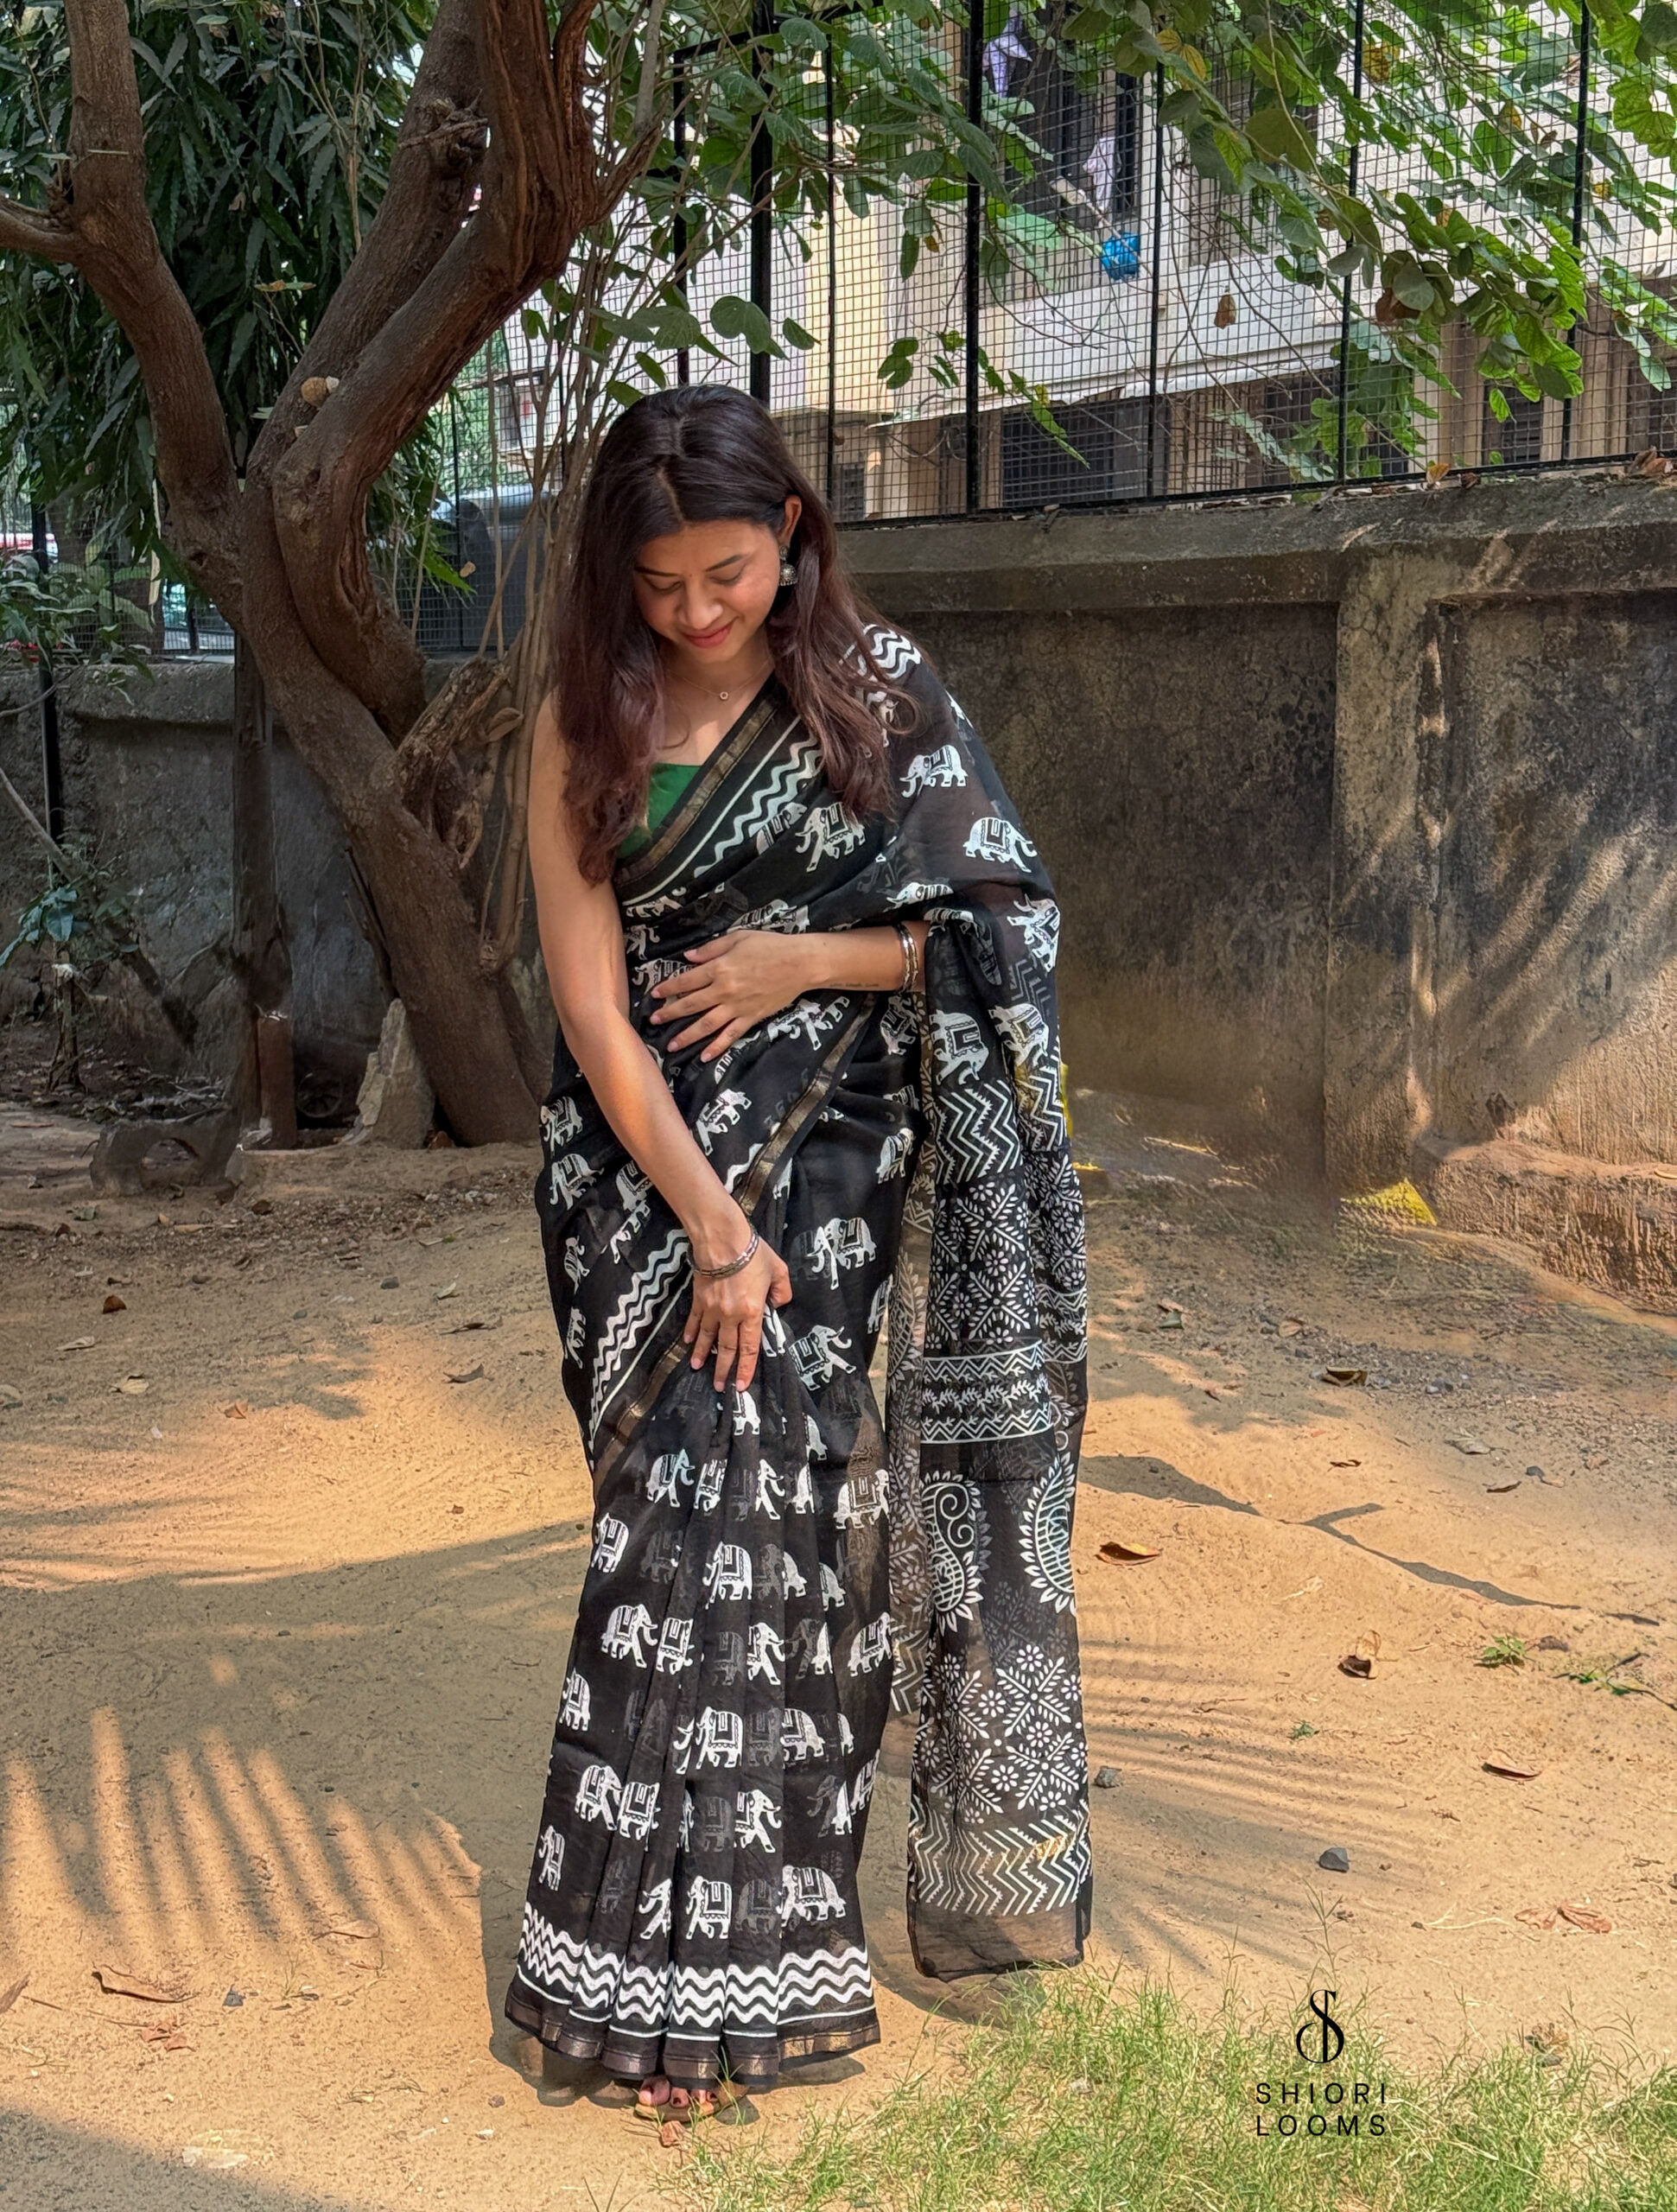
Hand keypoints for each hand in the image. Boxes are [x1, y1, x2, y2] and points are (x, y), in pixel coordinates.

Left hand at [651, 931, 817, 1059]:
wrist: (801, 963)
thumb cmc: (770, 946)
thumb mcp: (738, 938)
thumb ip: (711, 949)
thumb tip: (688, 958)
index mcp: (719, 967)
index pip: (687, 980)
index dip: (669, 988)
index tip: (654, 995)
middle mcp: (724, 990)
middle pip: (691, 1005)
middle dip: (670, 1014)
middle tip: (654, 1022)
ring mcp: (738, 1007)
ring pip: (706, 1024)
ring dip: (687, 1036)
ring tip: (671, 1045)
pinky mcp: (752, 1018)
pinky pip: (731, 1035)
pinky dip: (717, 1047)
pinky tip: (704, 1056)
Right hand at [684, 1233, 792, 1391]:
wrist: (723, 1239)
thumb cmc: (753, 1253)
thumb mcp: (778, 1270)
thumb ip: (782, 1291)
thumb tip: (778, 1304)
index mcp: (752, 1312)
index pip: (749, 1347)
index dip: (745, 1368)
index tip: (740, 1385)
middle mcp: (731, 1316)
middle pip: (727, 1348)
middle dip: (723, 1369)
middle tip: (719, 1386)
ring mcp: (712, 1308)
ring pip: (707, 1337)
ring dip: (703, 1355)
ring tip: (698, 1368)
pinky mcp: (699, 1298)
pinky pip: (694, 1319)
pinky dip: (691, 1332)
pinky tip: (688, 1342)